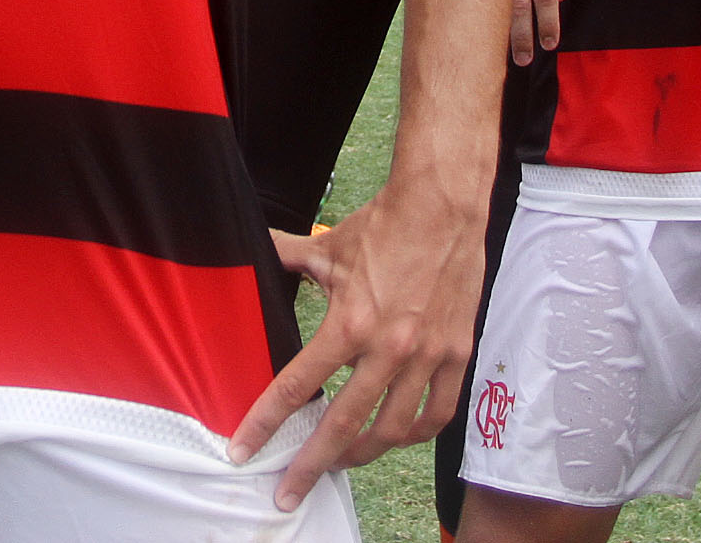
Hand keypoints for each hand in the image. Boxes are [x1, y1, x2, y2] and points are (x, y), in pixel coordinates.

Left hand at [231, 180, 484, 509]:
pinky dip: (413, 434)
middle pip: (344, 425)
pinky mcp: (456, 355)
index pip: (297, 386)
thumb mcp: (324, 248)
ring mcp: (427, 356)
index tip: (243, 450)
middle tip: (287, 491)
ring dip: (360, 454)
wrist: (442, 209)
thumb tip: (250, 253)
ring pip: (392, 430)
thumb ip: (284, 259)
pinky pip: (436, 413)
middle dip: (310, 464)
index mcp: (349, 323)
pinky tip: (394, 438)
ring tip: (336, 463)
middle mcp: (389, 348)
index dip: (266, 422)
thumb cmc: (381, 227)